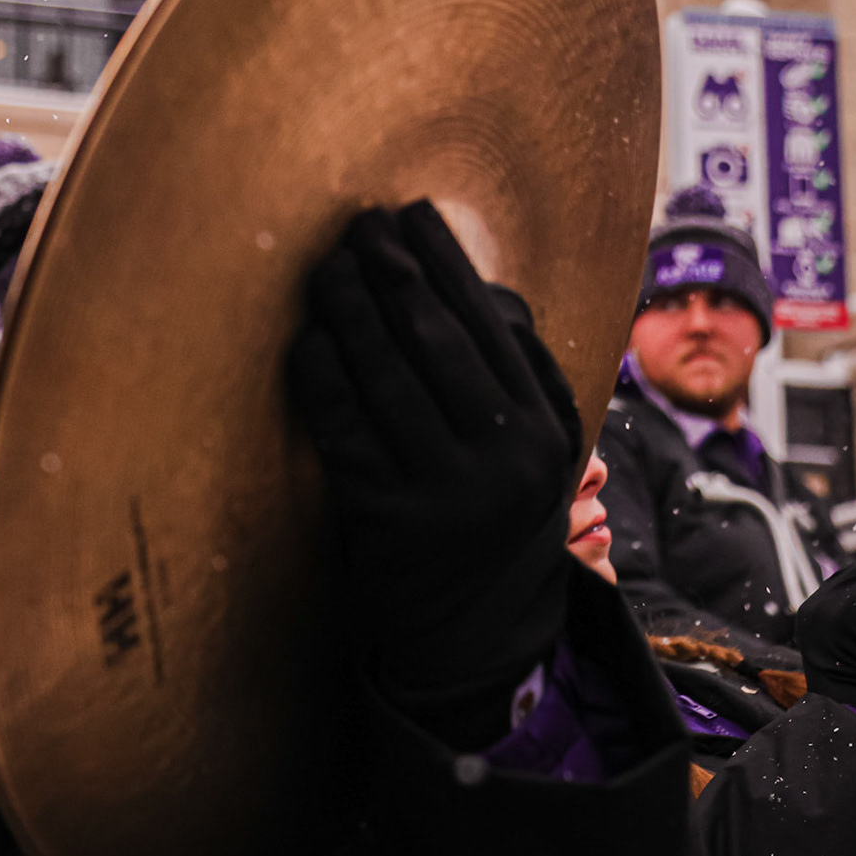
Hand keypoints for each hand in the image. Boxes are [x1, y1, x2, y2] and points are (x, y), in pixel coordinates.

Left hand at [286, 202, 583, 742]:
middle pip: (440, 341)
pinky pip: (348, 433)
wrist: (477, 640)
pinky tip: (307, 341)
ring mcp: (451, 493)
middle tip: (357, 225)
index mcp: (549, 428)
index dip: (447, 262)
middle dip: (394, 274)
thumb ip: (513, 374)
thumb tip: (480, 285)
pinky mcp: (393, 524)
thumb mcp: (529, 450)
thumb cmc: (490, 517)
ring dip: (351, 312)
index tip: (411, 215)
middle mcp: (510, 458)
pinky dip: (323, 381)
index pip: (493, 323)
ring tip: (325, 268)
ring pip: (390, 378)